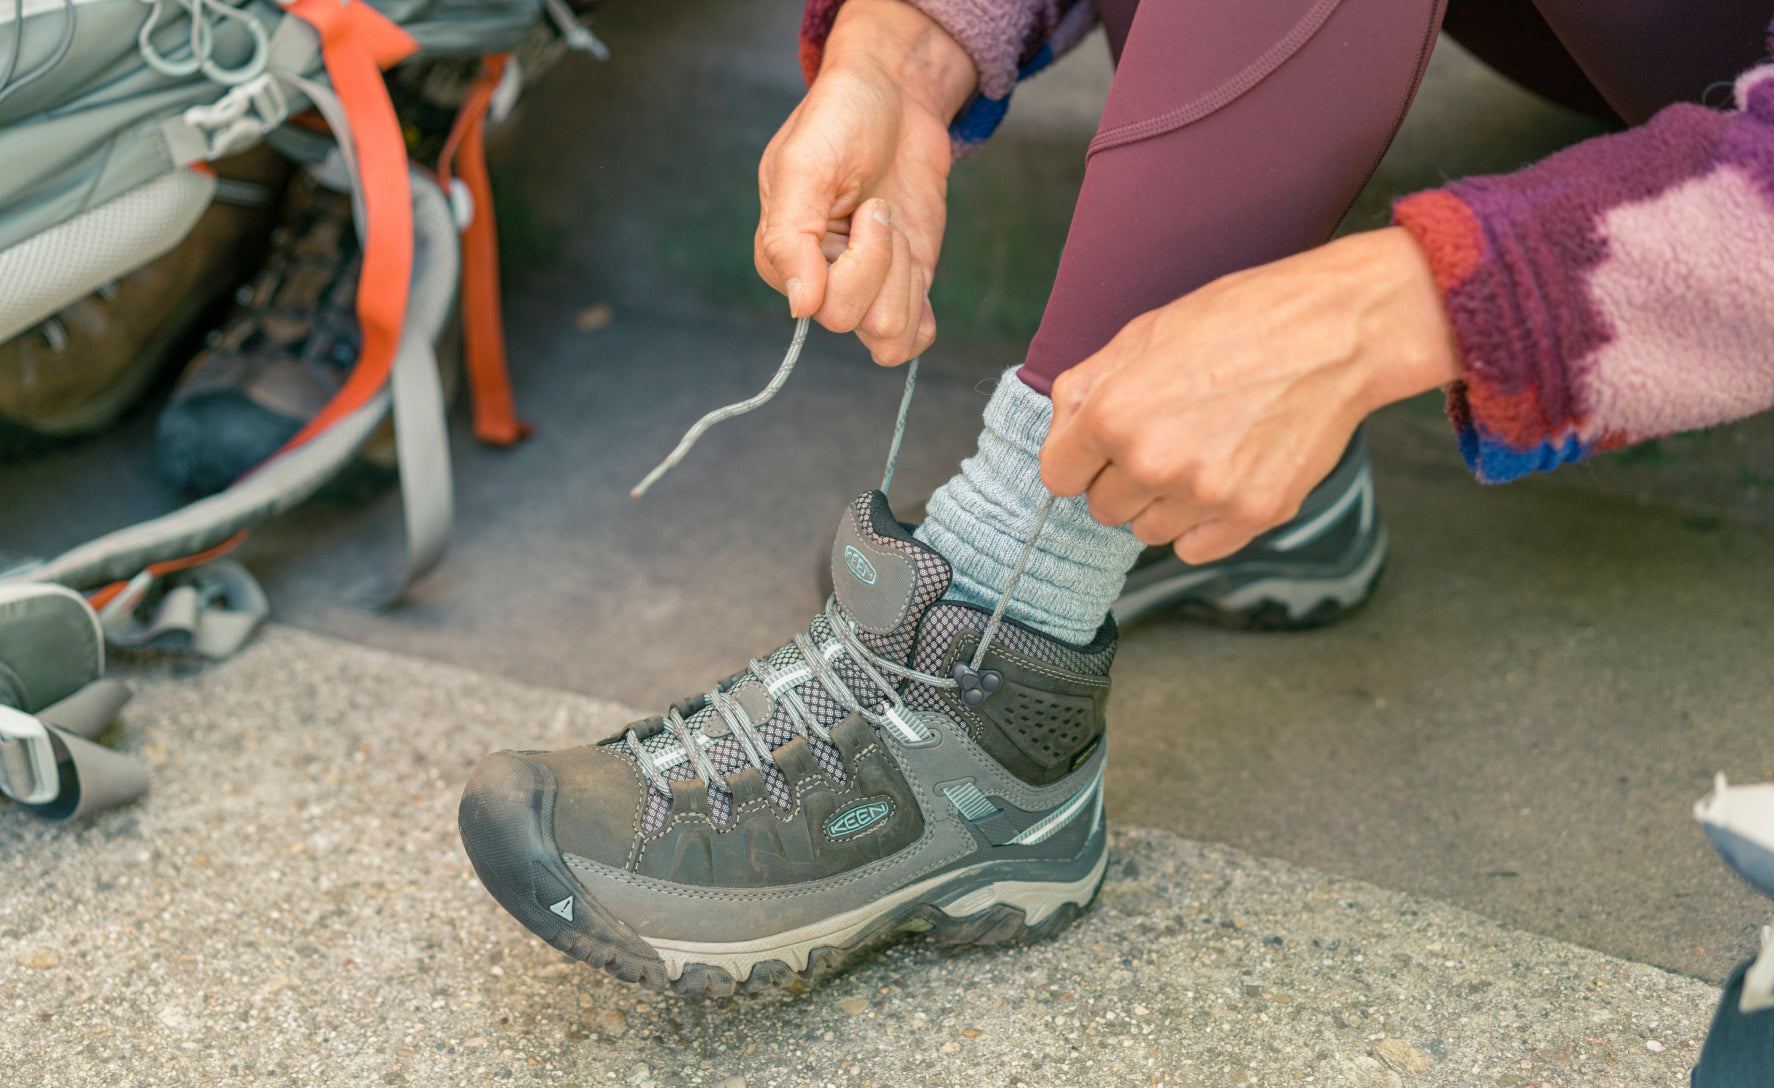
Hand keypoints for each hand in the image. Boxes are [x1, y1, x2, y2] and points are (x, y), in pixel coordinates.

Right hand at [755, 0, 975, 364]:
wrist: (895, 94)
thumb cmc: (840, 118)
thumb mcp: (804, 165)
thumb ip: (790, 238)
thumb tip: (800, 307)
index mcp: (781, 257)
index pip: (823, 305)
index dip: (859, 260)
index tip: (863, 204)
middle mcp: (818, 281)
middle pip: (855, 321)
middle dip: (884, 261)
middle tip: (879, 208)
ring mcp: (864, 288)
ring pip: (887, 337)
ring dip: (905, 279)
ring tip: (894, 229)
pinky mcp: (902, 286)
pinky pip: (911, 341)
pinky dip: (922, 316)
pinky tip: (914, 271)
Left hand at [1041, 227, 1461, 561]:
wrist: (1337, 331)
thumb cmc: (1241, 319)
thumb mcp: (1144, 333)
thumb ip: (1085, 387)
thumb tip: (1060, 430)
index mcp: (1113, 415)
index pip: (1058, 476)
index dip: (1079, 457)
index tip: (1101, 446)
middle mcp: (1152, 462)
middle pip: (1102, 509)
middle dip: (1122, 479)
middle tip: (1165, 437)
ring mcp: (1204, 495)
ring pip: (1147, 532)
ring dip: (1163, 503)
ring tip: (1201, 452)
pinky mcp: (1252, 515)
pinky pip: (1194, 549)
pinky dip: (1202, 524)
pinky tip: (1225, 476)